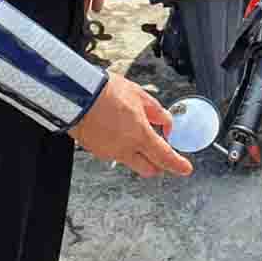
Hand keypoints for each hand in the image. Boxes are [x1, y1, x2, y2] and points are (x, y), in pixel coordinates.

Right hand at [69, 73, 193, 177]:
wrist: (76, 94)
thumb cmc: (106, 91)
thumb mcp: (140, 96)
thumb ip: (157, 112)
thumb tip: (167, 125)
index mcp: (139, 135)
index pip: (164, 157)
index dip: (177, 164)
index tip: (185, 168)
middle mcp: (125, 149)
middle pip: (149, 169)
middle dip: (158, 163)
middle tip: (161, 149)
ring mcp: (109, 153)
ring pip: (131, 161)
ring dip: (138, 152)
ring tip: (133, 127)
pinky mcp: (97, 151)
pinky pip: (116, 154)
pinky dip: (122, 146)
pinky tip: (118, 128)